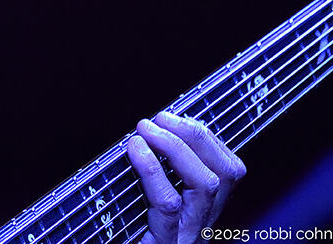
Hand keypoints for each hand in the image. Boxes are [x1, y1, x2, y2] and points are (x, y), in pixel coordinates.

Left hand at [126, 111, 246, 243]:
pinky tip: (135, 150)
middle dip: (194, 135)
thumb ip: (148, 176)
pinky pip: (168, 206)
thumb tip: (142, 132)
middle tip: (157, 118)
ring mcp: (185, 238)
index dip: (207, 138)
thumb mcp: (139, 205)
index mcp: (199, 214)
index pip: (228, 170)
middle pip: (225, 174)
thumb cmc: (119, 236)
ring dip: (177, 147)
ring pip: (207, 186)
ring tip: (145, 129)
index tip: (173, 117)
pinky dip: (152, 171)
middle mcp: (200, 227)